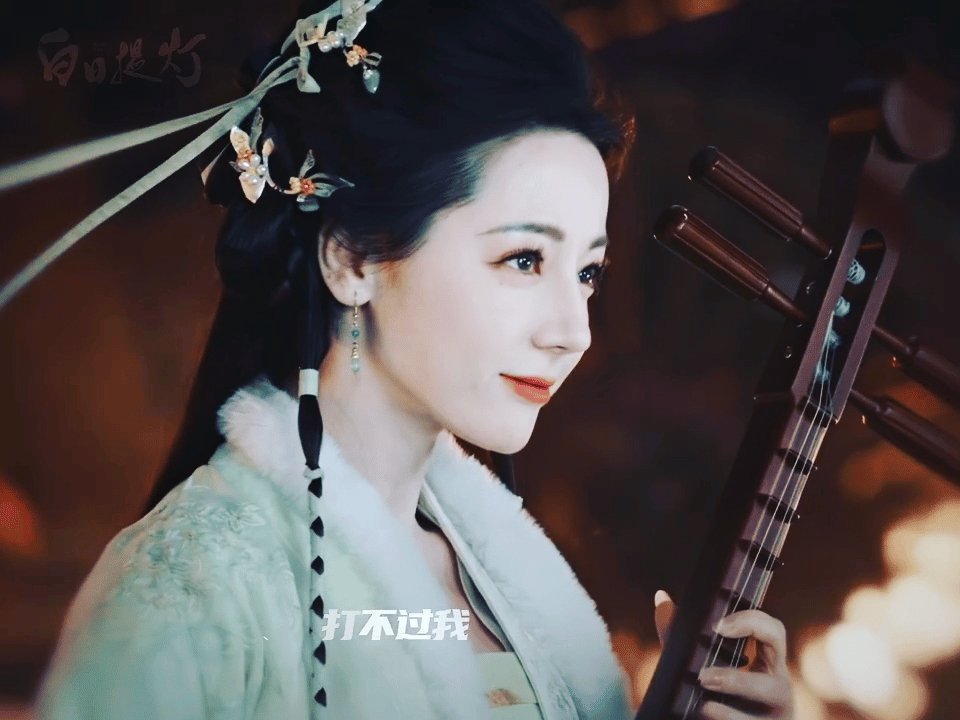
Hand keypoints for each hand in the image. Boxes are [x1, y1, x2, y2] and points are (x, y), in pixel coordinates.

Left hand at [654, 590, 793, 719]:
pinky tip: (704, 715)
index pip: (775, 633)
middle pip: (773, 686)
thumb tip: (661, 596)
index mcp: (768, 665)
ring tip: (703, 706)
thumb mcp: (698, 662)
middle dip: (738, 681)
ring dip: (730, 713)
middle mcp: (778, 693)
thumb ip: (679, 633)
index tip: (718, 626)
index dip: (753, 623)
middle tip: (703, 677)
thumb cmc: (711, 690)